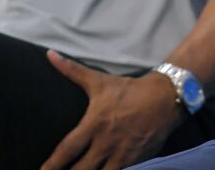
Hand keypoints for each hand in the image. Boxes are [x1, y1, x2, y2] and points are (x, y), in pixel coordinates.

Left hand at [41, 50, 181, 169]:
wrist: (165, 97)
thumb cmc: (128, 90)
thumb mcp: (98, 81)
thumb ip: (72, 70)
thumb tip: (49, 55)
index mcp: (94, 124)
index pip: (67, 150)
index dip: (52, 164)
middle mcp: (106, 142)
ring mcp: (122, 154)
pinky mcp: (136, 160)